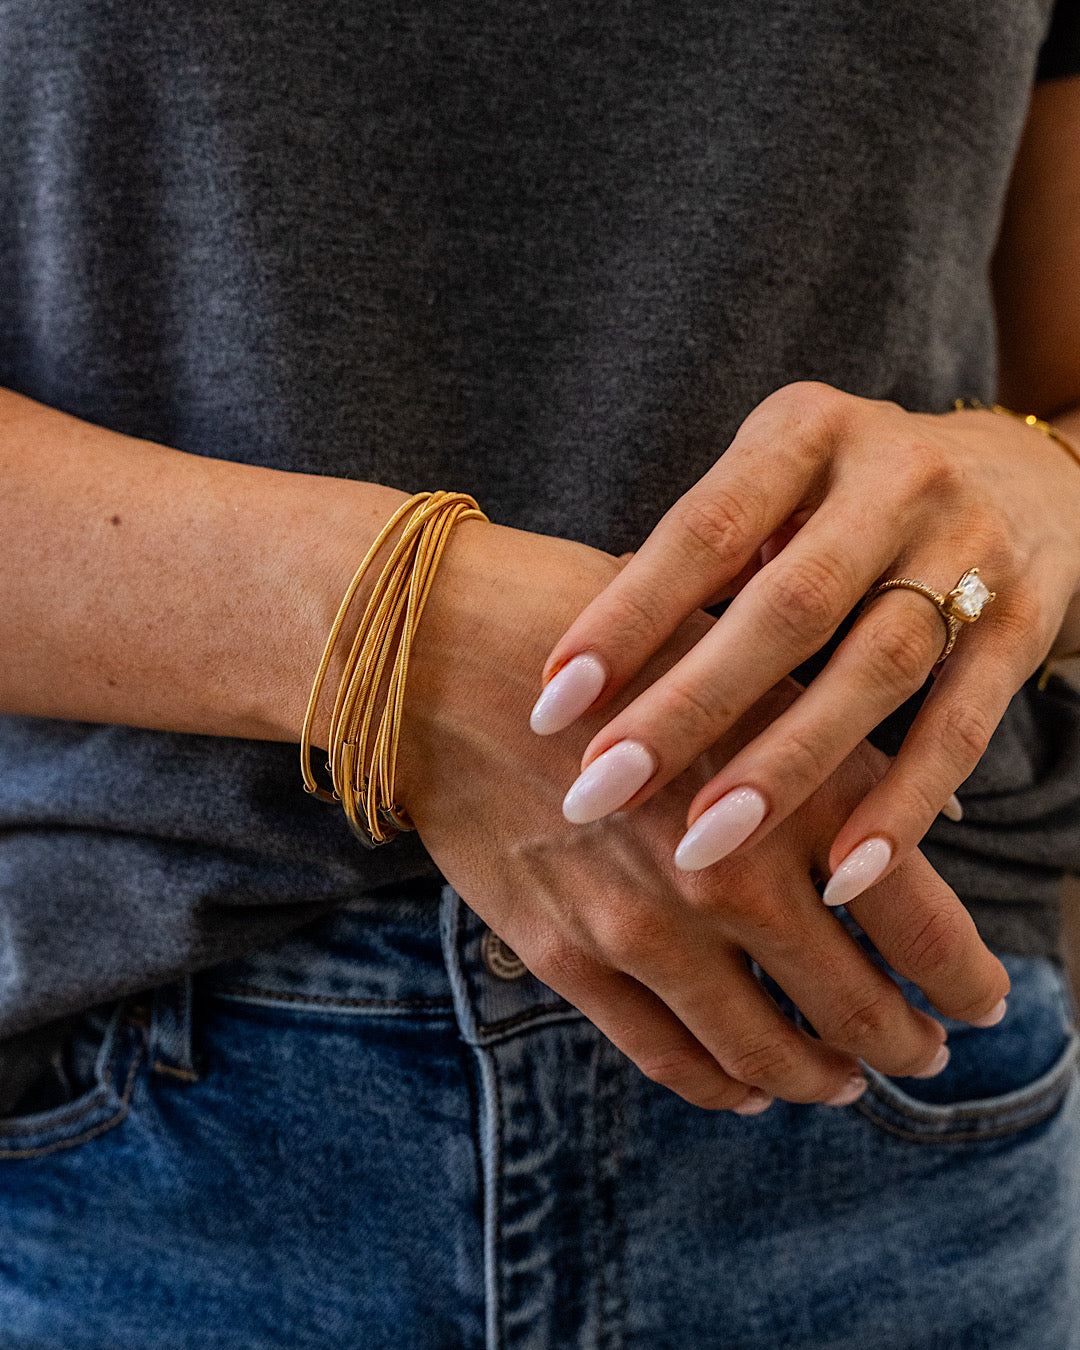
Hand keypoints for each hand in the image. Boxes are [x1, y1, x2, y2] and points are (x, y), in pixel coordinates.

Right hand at [348, 517, 1009, 1111]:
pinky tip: (744, 1087)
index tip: (981, 999)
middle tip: (925, 1051)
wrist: (435, 650)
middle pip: (853, 1006)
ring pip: (762, 1053)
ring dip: (818, 1078)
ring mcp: (642, 926)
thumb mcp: (732, 655)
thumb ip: (822, 740)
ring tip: (843, 1080)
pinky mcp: (565, 952)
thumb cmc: (595, 631)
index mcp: (789, 787)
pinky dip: (719, 1085)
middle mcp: (728, 874)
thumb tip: (911, 811)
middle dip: (904, 1041)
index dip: (963, 975)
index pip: (916, 920)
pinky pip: (664, 1055)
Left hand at [533, 382, 1079, 902]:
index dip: (626, 617)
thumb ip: (707, 557)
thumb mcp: (780, 480)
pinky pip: (962, 726)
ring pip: (872, 671)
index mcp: (806, 431)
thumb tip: (591, 670)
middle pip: (784, 607)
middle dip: (686, 709)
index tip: (552, 702)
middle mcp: (893, 476)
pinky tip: (842, 873)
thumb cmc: (850, 495)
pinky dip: (901, 804)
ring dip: (783, 769)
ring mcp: (970, 547)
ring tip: (701, 845)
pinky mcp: (1026, 619)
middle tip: (598, 792)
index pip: (703, 528)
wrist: (1028, 474)